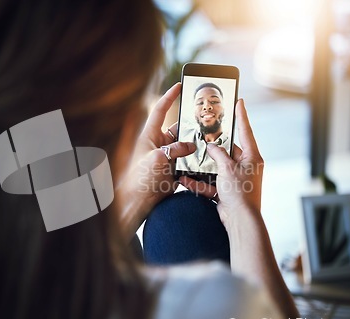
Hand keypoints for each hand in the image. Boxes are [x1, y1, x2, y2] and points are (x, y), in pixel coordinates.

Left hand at [116, 83, 195, 235]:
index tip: (180, 85)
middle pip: (178, 128)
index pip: (161, 110)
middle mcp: (159, 143)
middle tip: (206, 122)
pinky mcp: (174, 169)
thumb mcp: (157, 159)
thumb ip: (175, 149)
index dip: (170, 96)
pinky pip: (188, 160)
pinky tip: (207, 159)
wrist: (139, 202)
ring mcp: (167, 156)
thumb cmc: (140, 179)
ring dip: (195, 145)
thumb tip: (191, 146)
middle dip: (191, 126)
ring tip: (210, 141)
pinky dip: (196, 160)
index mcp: (150, 135)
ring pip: (186, 145)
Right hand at [179, 99, 263, 226]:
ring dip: (202, 168)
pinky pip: (211, 184)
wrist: (240, 221)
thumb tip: (211, 147)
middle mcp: (246, 167)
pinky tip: (185, 180)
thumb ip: (218, 154)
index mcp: (252, 157)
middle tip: (201, 138)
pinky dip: (199, 183)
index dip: (241, 116)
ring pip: (216, 169)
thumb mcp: (227, 168)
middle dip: (212, 149)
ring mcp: (236, 180)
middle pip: (227, 152)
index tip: (239, 101)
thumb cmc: (240, 193)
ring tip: (188, 160)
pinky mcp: (226, 192)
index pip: (246, 131)